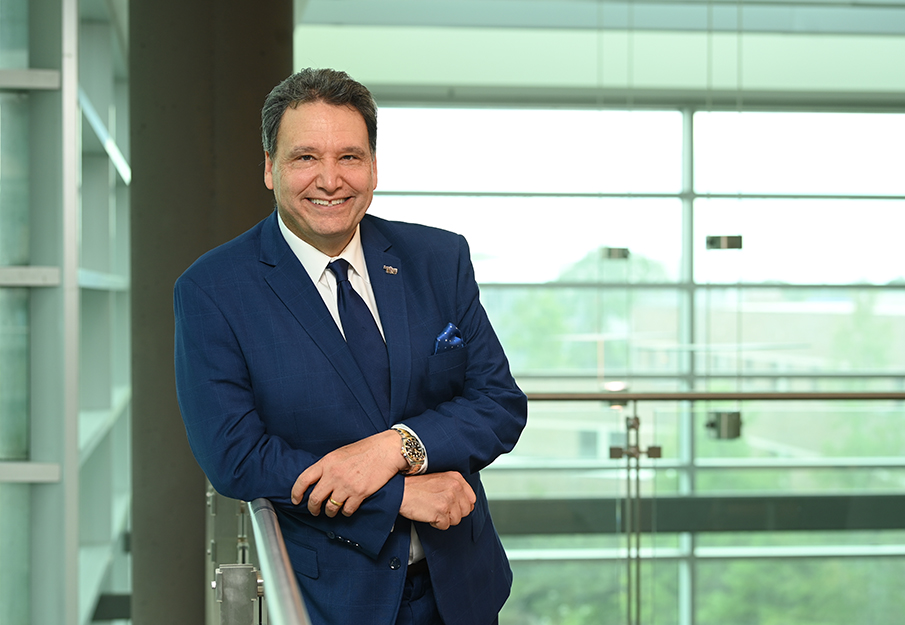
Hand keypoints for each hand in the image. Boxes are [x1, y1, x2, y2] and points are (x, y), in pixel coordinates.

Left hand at [291, 430, 407, 516]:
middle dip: (312, 508)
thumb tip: (317, 480)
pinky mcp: (359, 493)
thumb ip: (327, 466)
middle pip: (315, 499)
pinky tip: (347, 508)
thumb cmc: (364, 450)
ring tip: (332, 511)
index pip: (303, 480)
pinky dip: (345, 512)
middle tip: (314, 511)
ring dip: (330, 512)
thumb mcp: (340, 453)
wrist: (385, 451)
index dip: (296, 493)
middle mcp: (334, 474)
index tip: (296, 500)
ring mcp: (346, 485)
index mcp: (327, 462)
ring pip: (330, 508)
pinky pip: (346, 510)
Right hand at [399, 472, 475, 529]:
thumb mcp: (440, 480)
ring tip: (433, 509)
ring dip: (444, 519)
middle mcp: (455, 487)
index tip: (452, 505)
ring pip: (456, 520)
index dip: (461, 505)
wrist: (401, 491)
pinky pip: (445, 526)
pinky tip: (429, 514)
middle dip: (453, 513)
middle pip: (465, 511)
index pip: (471, 499)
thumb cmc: (416, 486)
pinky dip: (436, 523)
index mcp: (456, 478)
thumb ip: (456, 489)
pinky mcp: (441, 511)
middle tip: (439, 507)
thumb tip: (468, 504)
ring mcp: (448, 499)